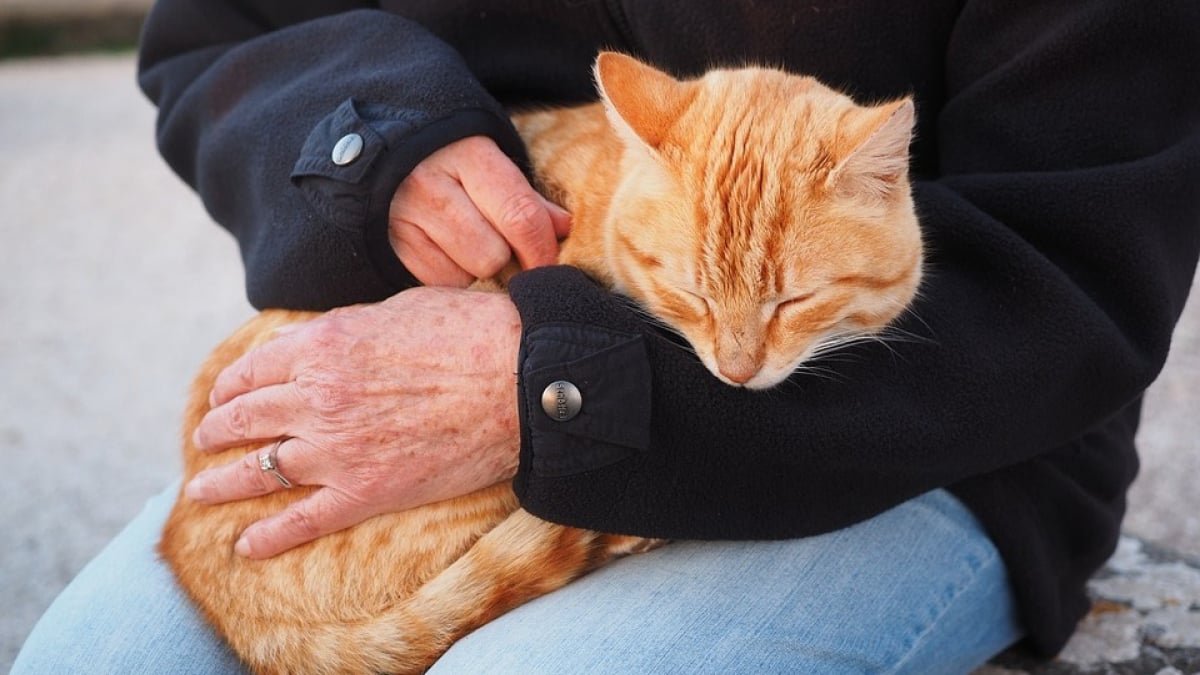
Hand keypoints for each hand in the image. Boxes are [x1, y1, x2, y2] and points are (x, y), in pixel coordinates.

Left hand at [185, 287, 522, 558]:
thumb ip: (351, 326)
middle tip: (206, 438)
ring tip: (202, 489)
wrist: (520, 379)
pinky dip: (269, 537)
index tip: (223, 394)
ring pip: (259, 471)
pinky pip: (302, 520)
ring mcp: (336, 449)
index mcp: (322, 346)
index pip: (254, 370)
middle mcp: (316, 398)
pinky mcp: (365, 492)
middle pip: (245, 418)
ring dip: (223, 482)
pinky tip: (246, 546)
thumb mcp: (399, 308)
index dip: (231, 384)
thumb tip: (330, 338)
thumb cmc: (472, 332)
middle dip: (217, 429)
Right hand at [390, 135, 571, 286]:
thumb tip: (563, 229)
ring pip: (465, 274)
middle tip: (499, 244)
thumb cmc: (448, 155)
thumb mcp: (487, 159)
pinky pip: (436, 283)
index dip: (542, 250)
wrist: (379, 144)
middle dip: (505, 258)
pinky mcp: (386, 243)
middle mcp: (431, 184)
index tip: (549, 263)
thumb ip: (524, 195)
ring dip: (475, 268)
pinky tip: (442, 250)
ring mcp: (403, 216)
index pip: (520, 216)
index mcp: (468, 154)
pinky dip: (447, 275)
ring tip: (465, 242)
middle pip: (493, 255)